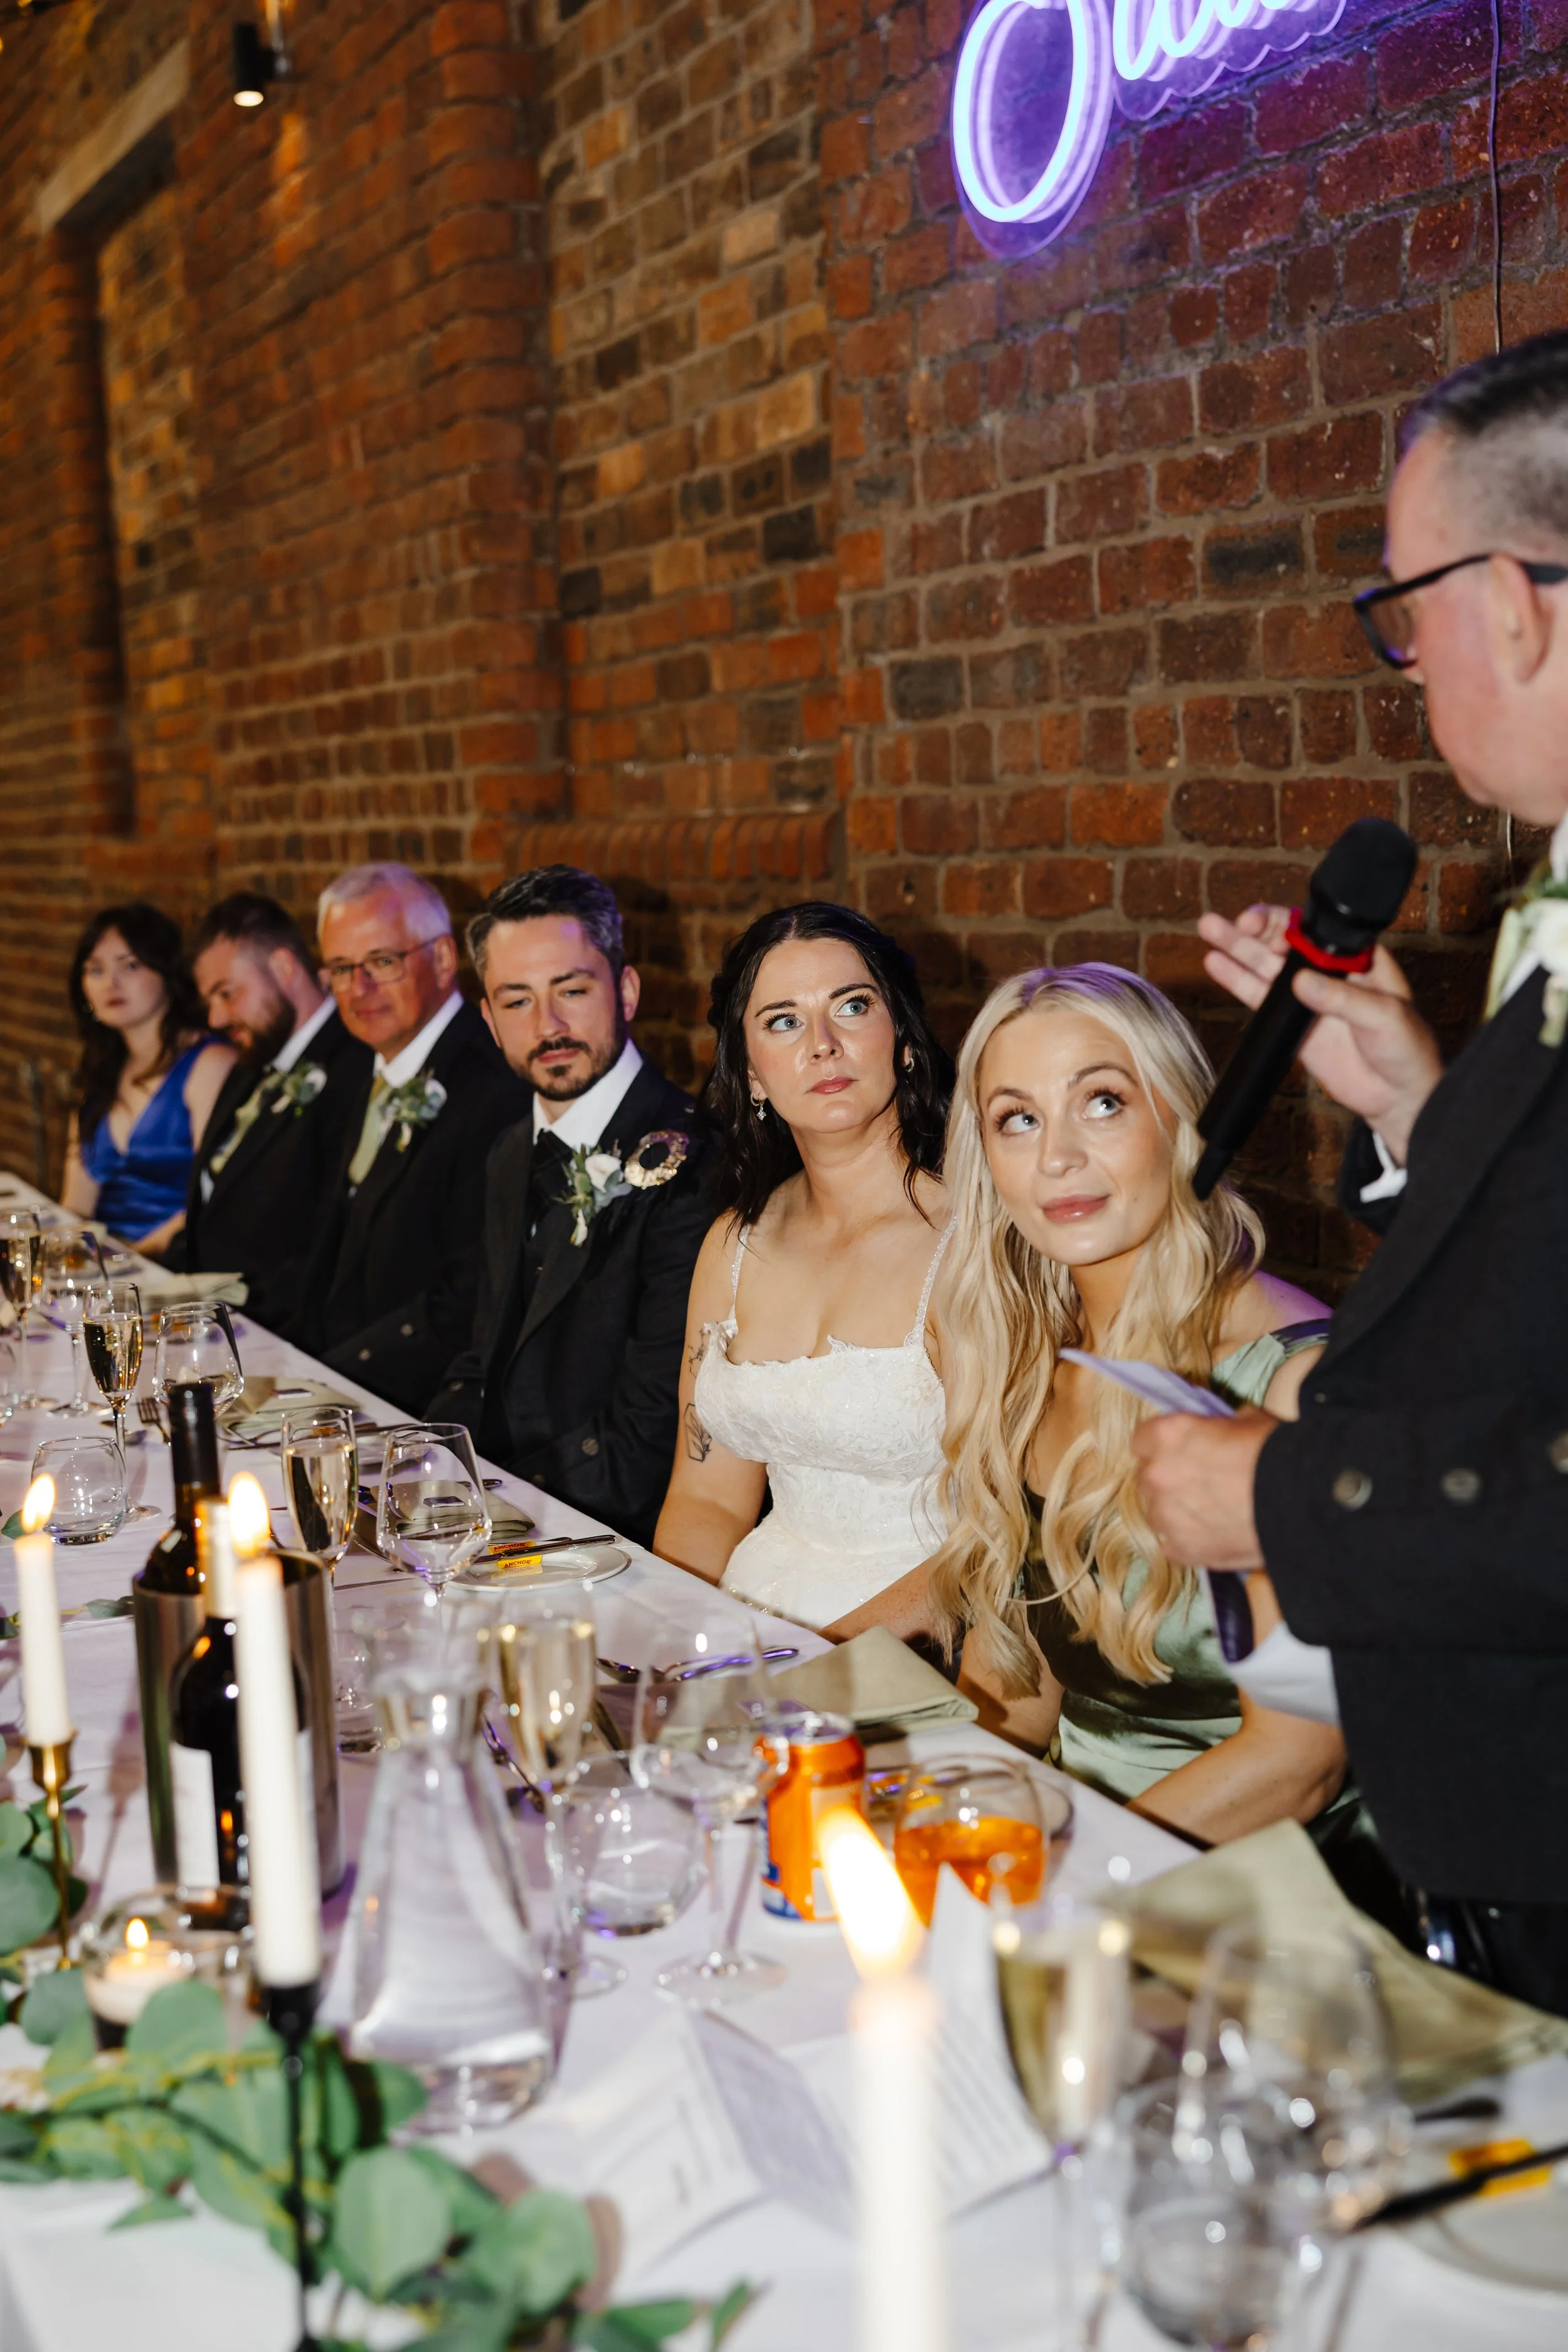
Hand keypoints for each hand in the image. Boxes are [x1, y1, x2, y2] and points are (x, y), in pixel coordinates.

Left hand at [1132, 1409, 1273, 1569]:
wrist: (1305, 1503)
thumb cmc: (1279, 1454)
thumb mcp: (1249, 1420)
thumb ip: (1218, 1427)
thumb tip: (1218, 1432)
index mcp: (1168, 1435)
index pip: (1143, 1439)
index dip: (1163, 1445)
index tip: (1181, 1451)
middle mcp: (1157, 1475)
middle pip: (1148, 1477)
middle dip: (1169, 1479)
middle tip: (1201, 1484)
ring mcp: (1166, 1516)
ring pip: (1157, 1513)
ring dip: (1176, 1511)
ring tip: (1212, 1513)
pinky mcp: (1181, 1551)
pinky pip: (1173, 1544)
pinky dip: (1190, 1541)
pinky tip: (1216, 1535)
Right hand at [1198, 906, 1444, 1162]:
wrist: (1398, 1097)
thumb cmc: (1407, 1049)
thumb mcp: (1384, 1017)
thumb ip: (1342, 998)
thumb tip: (1300, 980)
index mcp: (1358, 959)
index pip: (1316, 930)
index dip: (1285, 923)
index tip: (1260, 924)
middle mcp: (1329, 972)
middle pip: (1284, 942)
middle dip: (1253, 930)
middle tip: (1224, 924)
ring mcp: (1308, 997)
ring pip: (1266, 966)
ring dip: (1237, 949)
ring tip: (1209, 929)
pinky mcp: (1292, 1024)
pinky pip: (1260, 999)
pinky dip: (1238, 981)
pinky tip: (1218, 964)